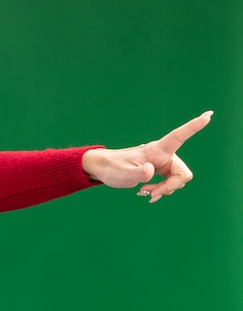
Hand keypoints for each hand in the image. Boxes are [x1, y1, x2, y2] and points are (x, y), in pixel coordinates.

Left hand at [82, 111, 212, 202]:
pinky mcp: (160, 170)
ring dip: (164, 190)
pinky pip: (171, 183)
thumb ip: (138, 174)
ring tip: (145, 192)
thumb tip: (151, 170)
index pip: (178, 136)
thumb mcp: (122, 174)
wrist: (103, 169)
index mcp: (156, 150)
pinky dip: (162, 190)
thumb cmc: (112, 168)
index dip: (193, 127)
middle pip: (182, 174)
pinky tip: (150, 193)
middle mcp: (163, 155)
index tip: (207, 116)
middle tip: (151, 194)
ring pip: (177, 181)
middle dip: (170, 187)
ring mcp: (162, 163)